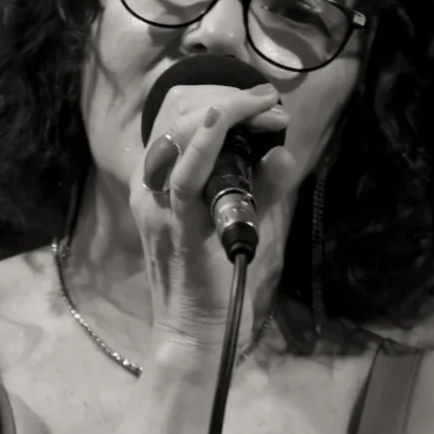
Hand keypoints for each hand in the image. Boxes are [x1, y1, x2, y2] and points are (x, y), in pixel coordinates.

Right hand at [132, 82, 294, 354]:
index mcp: (156, 187)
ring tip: (259, 104)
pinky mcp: (180, 228)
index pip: (175, 123)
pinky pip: (185, 177)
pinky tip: (223, 120)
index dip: (215, 101)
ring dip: (222, 113)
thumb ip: (259, 188)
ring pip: (176, 139)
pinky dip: (205, 144)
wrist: (195, 334)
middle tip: (266, 99)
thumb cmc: (214, 280)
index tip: (259, 101)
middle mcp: (150, 192)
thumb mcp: (238, 221)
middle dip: (224, 100)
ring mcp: (160, 209)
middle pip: (174, 121)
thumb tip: (283, 153)